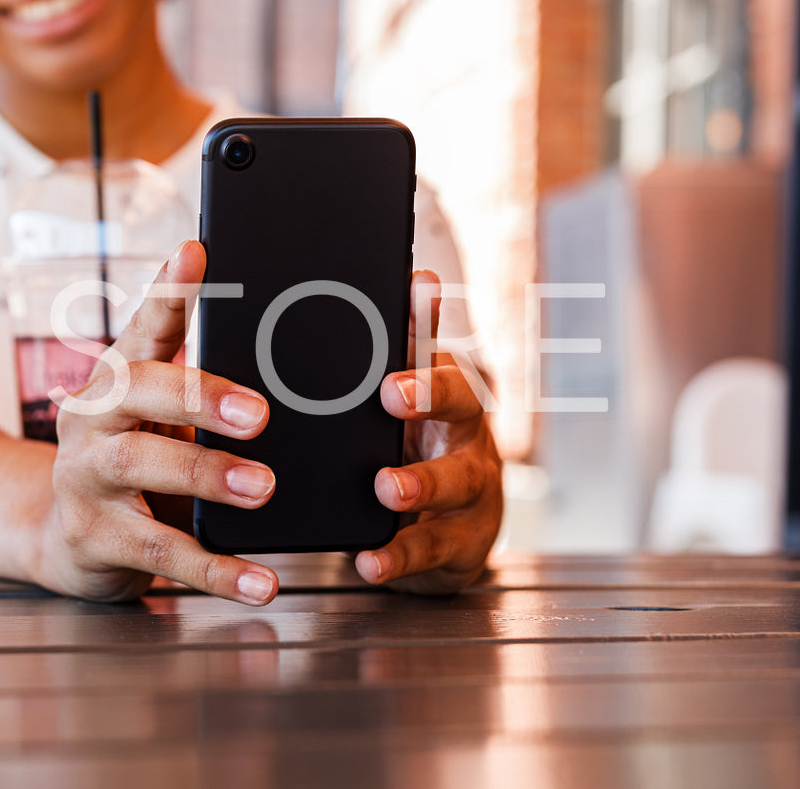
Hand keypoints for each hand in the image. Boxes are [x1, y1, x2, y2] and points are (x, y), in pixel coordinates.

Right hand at [36, 241, 281, 605]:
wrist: (67, 538)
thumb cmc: (135, 464)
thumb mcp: (162, 417)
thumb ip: (209, 385)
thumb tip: (297, 354)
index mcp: (118, 378)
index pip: (144, 324)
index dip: (169, 289)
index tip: (196, 252)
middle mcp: (93, 419)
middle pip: (137, 391)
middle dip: (199, 397)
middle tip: (259, 412)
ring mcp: (86, 478)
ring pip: (141, 466)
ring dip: (205, 474)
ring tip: (262, 487)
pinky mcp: (95, 538)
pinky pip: (160, 554)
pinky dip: (216, 570)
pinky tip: (261, 581)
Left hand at [357, 270, 503, 593]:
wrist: (442, 533)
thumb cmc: (412, 451)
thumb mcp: (395, 405)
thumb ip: (385, 353)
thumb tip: (378, 283)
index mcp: (444, 391)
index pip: (437, 342)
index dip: (428, 318)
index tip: (415, 287)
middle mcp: (466, 433)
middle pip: (462, 405)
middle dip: (430, 396)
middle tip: (392, 394)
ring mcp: (471, 488)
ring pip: (455, 481)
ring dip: (420, 483)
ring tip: (387, 488)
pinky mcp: (461, 542)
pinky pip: (433, 549)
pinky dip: (400, 556)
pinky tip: (371, 559)